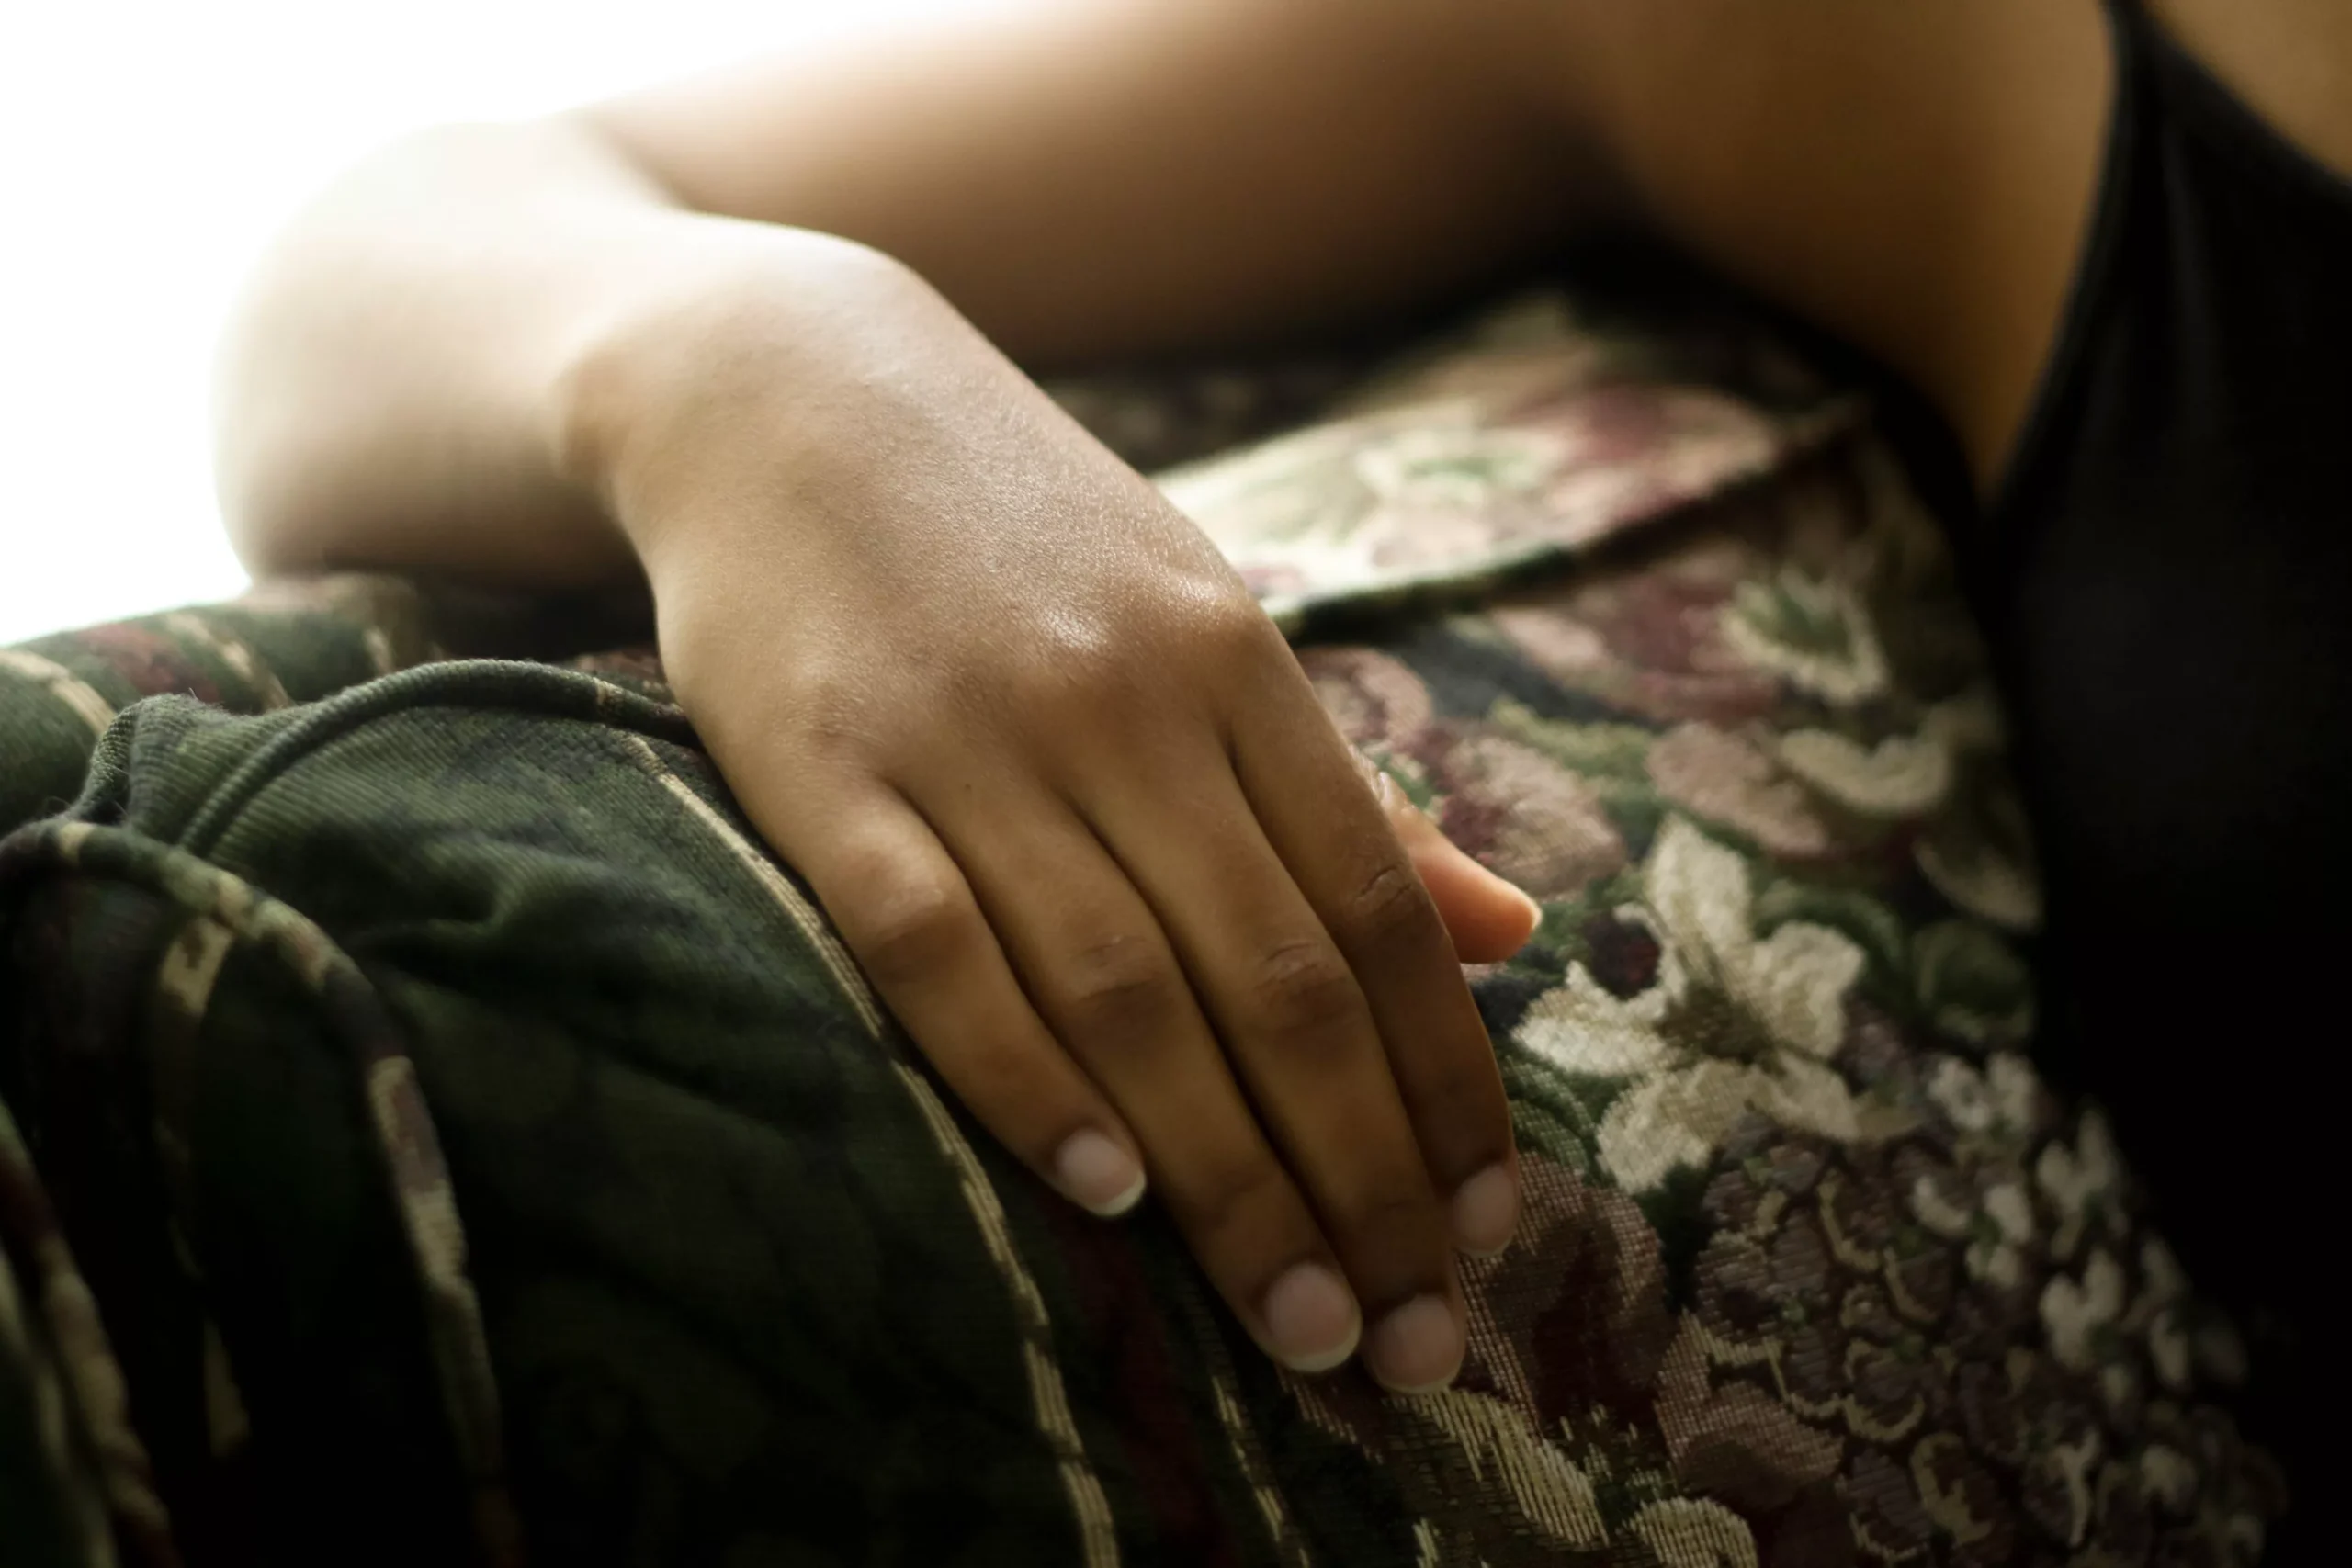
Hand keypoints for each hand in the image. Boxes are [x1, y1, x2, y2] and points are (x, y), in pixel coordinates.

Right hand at [586, 252, 1533, 1391]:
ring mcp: (972, 738)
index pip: (1376, 913)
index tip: (1488, 1230)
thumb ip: (1346, 789)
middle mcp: (1125, 705)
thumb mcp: (1207, 620)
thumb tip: (1509, 932)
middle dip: (1359, 1178)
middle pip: (1277, 979)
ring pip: (1128, 987)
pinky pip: (936, 946)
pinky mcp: (823, 770)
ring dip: (1227, 1174)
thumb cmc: (1020, 533)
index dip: (1444, 1084)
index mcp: (1236, 666)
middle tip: (1409, 1342)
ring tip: (1293, 1322)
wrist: (788, 391)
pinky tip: (1099, 1188)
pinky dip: (1022, 1075)